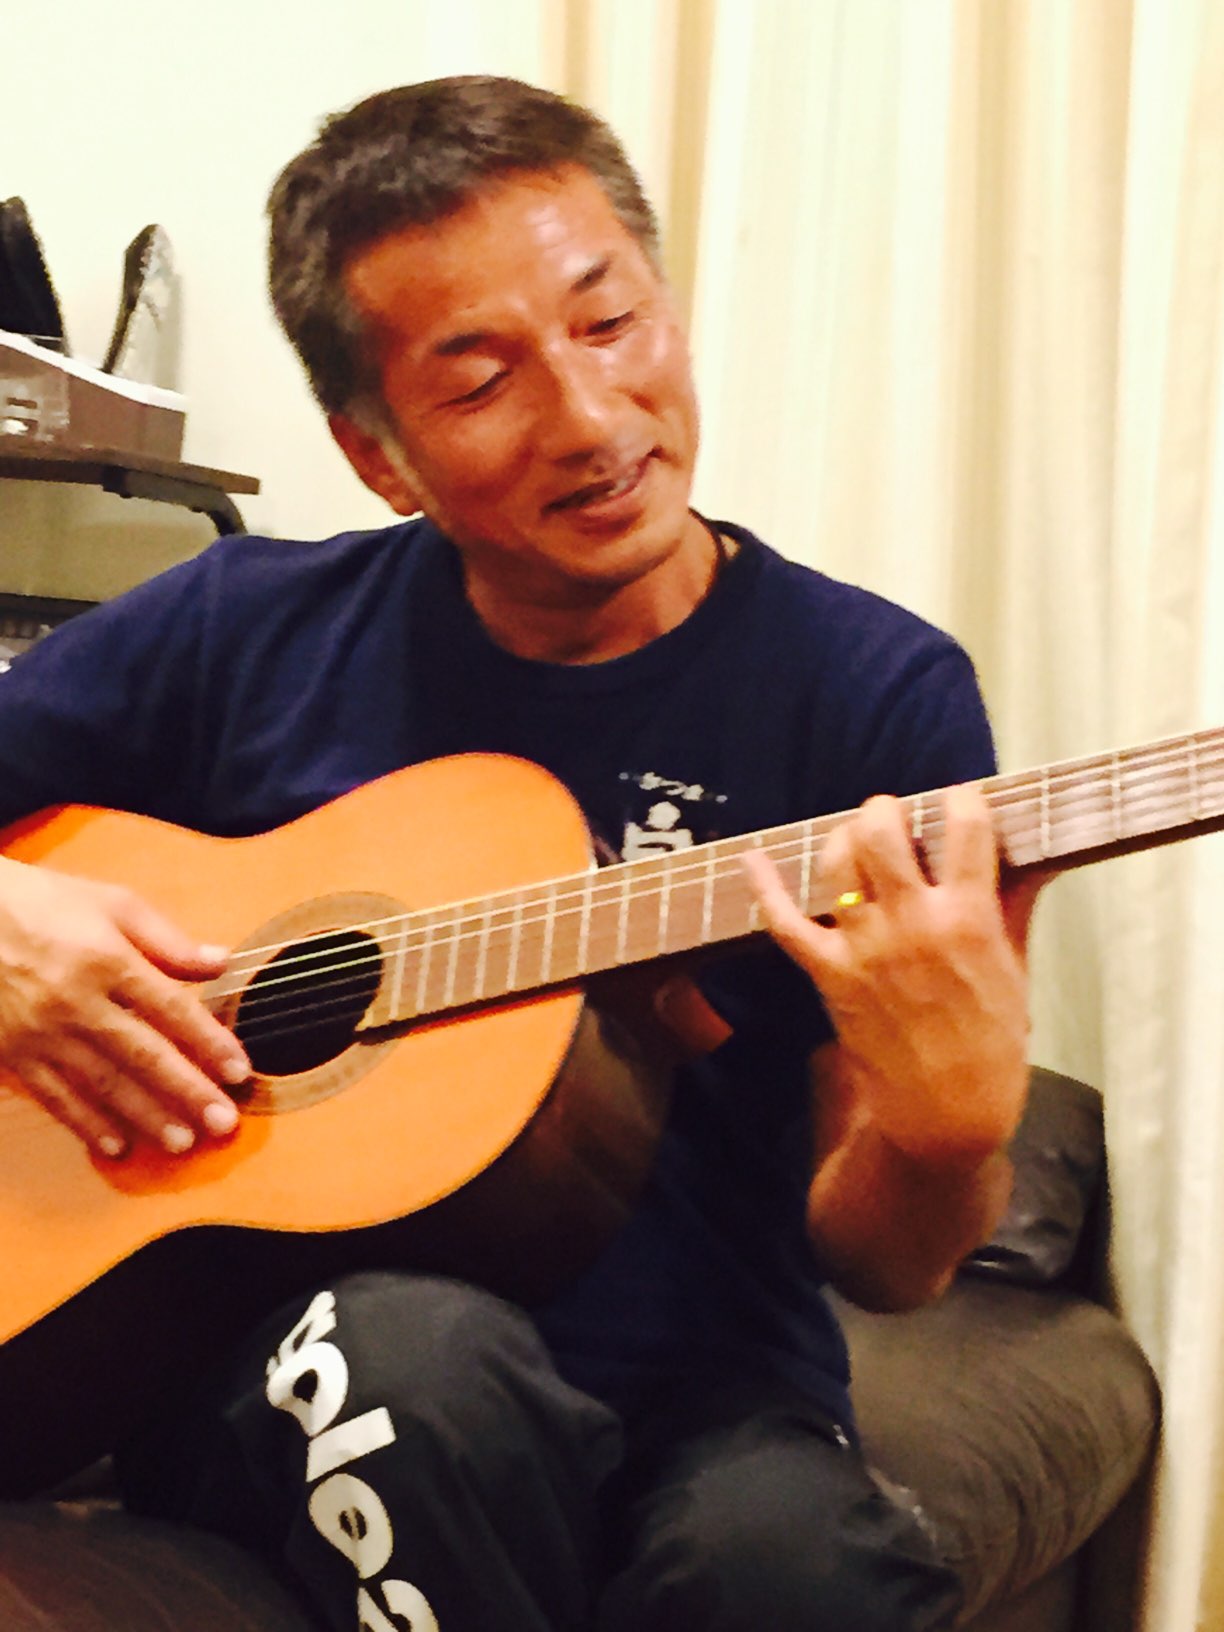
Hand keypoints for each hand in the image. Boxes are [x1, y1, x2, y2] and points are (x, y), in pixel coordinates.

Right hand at [0, 857, 250, 1157]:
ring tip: (181, 1143)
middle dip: (188, 1093)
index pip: (172, 1008)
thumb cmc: (40, 903)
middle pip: (144, 1054)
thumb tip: (221, 962)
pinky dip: (85, 1124)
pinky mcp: (10, 1054)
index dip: (209, 1043)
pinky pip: (54, 1096)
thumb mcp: (109, 903)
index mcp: (107, 959)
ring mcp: (41, 1032)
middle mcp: (77, 1001)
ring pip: (103, 1083)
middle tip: (224, 1124)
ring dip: (145, 1116)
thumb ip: (167, 939)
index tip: (240, 1072)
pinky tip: (115, 1146)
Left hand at [744, 785, 1039, 1162]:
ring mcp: (865, 948)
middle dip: (887, 811)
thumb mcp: (1016, 968)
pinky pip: (784, 922)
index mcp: (969, 918)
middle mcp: (913, 924)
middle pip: (882, 832)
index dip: (962, 799)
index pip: (965, 828)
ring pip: (837, 862)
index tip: (960, 797)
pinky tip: (752, 858)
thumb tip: (1037, 856)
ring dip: (844, 839)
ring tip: (856, 843)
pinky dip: (763, 887)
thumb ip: (1016, 904)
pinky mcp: (829, 974)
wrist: (946, 1113)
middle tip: (894, 820)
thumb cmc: (992, 1042)